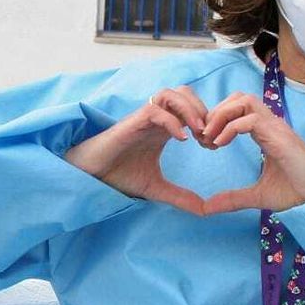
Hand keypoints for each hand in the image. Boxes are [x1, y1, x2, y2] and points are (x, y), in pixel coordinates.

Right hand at [62, 85, 217, 215]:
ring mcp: (144, 117)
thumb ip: (180, 196)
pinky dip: (172, 120)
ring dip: (190, 110)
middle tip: (208, 137)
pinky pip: (156, 109)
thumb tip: (204, 210)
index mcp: (164, 127)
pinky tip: (181, 140)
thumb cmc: (119, 175)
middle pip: (185, 93)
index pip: (193, 108)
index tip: (213, 146)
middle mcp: (156, 118)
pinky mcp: (132, 121)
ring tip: (198, 134)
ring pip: (172, 94)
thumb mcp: (156, 187)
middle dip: (203, 111)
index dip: (208, 122)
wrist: (91, 174)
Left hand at [197, 92, 304, 214]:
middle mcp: (270, 125)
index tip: (205, 142)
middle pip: (238, 97)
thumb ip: (232, 198)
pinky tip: (220, 145)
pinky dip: (230, 128)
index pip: (238, 108)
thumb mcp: (257, 196)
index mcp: (266, 133)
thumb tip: (206, 208)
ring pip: (244, 101)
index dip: (217, 120)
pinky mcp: (280, 136)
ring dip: (221, 115)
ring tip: (210, 139)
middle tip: (204, 138)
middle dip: (215, 112)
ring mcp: (276, 128)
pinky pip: (250, 119)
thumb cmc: (297, 193)